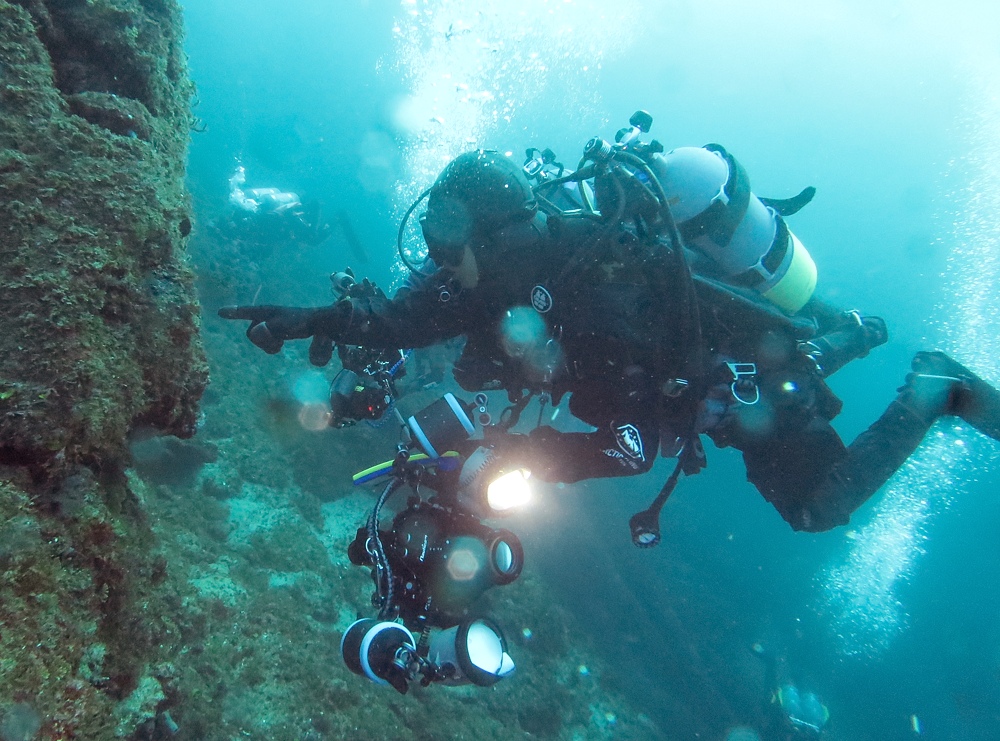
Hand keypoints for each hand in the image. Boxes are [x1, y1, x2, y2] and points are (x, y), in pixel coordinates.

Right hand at [218, 305, 338, 364]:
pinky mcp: (277, 330)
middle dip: (261, 341)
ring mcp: (271, 323)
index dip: (234, 313)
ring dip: (267, 345)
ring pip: (258, 339)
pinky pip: (266, 342)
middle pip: (251, 333)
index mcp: (265, 312)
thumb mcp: (282, 326)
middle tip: (278, 343)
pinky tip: (280, 346)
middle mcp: (266, 316)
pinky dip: (271, 346)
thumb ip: (268, 330)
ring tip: (281, 344)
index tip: (221, 312)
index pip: (246, 312)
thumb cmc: (300, 323)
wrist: (318, 324)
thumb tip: (256, 333)